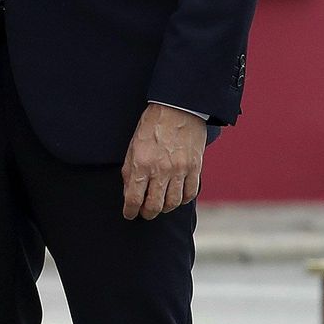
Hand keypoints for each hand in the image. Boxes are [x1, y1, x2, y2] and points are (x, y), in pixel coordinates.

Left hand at [121, 104, 206, 220]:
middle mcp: (161, 170)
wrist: (178, 109)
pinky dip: (182, 200)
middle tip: (144, 214)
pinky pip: (190, 193)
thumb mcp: (132, 145)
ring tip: (159, 206)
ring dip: (164, 208)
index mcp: (141, 164)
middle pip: (154, 205)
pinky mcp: (195, 169)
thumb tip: (128, 190)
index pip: (133, 198)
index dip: (130, 211)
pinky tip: (176, 197)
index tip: (129, 214)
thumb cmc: (152, 125)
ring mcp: (180, 171)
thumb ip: (129, 169)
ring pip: (173, 203)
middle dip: (147, 214)